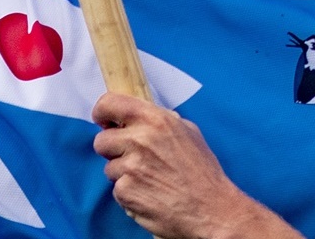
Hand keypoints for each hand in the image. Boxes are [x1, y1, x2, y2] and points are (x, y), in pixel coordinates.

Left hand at [92, 93, 293, 238]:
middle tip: (135, 160)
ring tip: (150, 181)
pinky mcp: (126, 191)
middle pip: (102, 141)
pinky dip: (129, 194)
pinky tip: (150, 195)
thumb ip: (160, 121)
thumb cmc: (203, 174)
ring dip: (124, 175)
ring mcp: (131, 167)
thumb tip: (137, 116)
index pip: (110, 103)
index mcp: (155, 120)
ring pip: (109, 168)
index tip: (104, 122)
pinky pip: (117, 189)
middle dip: (114, 151)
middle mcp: (140, 140)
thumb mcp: (188, 133)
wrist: (212, 210)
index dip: (102, 113)